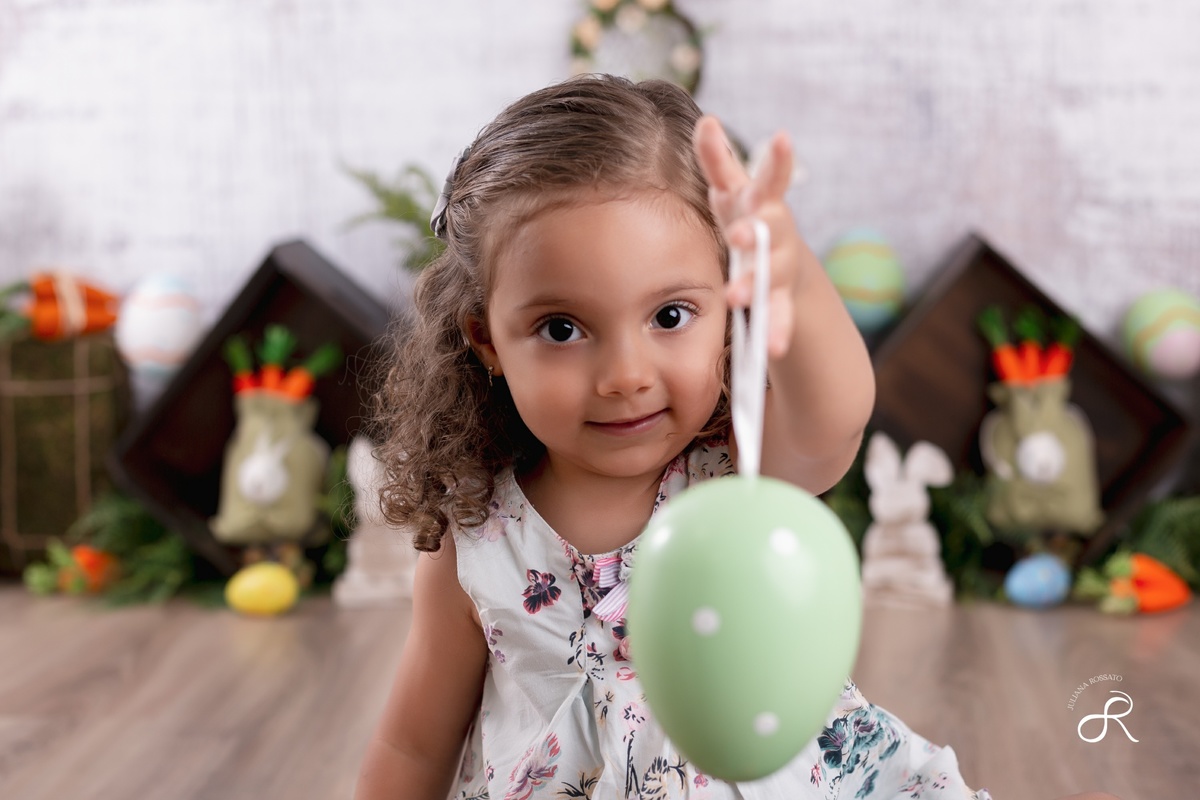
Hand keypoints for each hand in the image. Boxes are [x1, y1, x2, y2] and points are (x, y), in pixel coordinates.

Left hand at [693, 116, 811, 357]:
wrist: (783, 272)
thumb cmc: (749, 222)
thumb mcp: (733, 193)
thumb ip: (720, 161)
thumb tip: (706, 120)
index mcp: (762, 205)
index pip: (768, 179)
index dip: (776, 160)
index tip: (782, 138)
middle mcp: (777, 235)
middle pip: (772, 229)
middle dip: (756, 231)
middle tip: (739, 235)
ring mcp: (780, 270)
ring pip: (770, 276)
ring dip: (752, 284)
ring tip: (734, 297)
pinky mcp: (779, 304)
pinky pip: (778, 319)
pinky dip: (775, 332)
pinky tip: (771, 349)